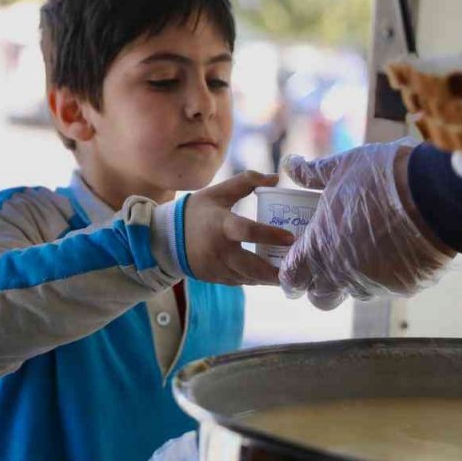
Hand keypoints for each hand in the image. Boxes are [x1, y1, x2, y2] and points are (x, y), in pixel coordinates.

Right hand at [184, 171, 293, 285]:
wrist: (166, 238)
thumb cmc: (196, 212)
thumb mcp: (218, 192)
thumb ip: (246, 182)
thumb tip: (275, 178)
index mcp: (221, 226)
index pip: (248, 232)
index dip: (270, 235)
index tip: (291, 238)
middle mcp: (219, 251)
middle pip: (252, 268)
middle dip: (275, 273)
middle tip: (296, 270)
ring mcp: (216, 268)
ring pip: (249, 278)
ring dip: (267, 278)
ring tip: (287, 273)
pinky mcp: (215, 279)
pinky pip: (240, 282)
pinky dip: (254, 279)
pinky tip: (267, 275)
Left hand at [279, 141, 453, 309]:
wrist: (435, 193)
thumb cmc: (382, 177)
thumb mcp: (342, 167)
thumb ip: (312, 173)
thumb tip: (290, 162)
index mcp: (320, 247)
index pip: (292, 279)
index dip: (291, 274)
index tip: (297, 263)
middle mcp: (342, 274)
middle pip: (320, 297)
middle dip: (320, 285)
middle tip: (328, 263)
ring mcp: (374, 284)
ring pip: (355, 293)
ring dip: (355, 279)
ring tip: (366, 250)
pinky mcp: (403, 287)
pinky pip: (387, 288)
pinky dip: (386, 274)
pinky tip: (394, 250)